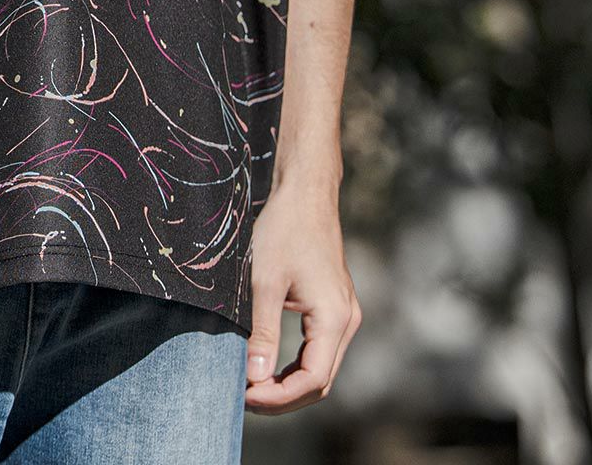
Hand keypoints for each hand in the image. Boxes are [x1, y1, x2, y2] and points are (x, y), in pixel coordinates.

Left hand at [243, 177, 360, 413]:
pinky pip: (318, 350)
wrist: (306, 193)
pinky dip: (294, 366)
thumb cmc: (285, 229)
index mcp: (335, 318)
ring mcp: (344, 314)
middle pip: (320, 380)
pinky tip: (268, 368)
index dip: (279, 396)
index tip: (245, 396)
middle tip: (244, 398)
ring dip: (288, 384)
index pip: (313, 379)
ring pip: (320, 368)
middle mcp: (347, 321)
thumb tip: (254, 377)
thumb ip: (262, 332)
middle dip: (283, 397)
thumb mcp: (265, 281)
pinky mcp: (334, 307)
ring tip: (252, 387)